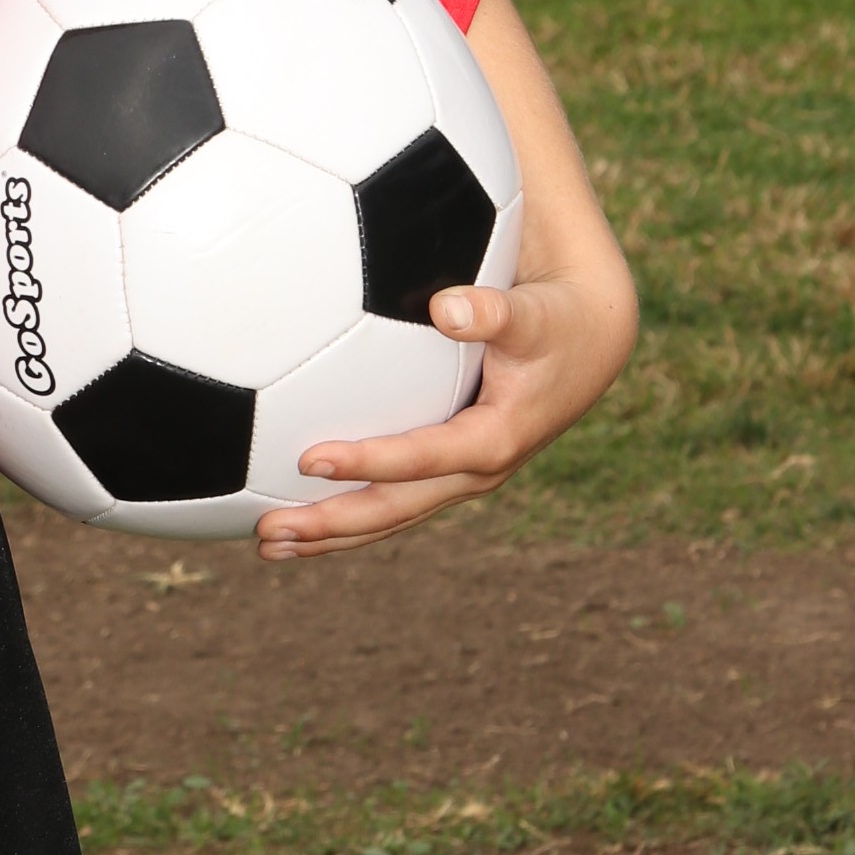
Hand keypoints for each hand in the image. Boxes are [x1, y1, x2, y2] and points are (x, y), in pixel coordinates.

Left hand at [252, 0, 637, 562]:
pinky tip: (251, 526)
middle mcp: (541, 398)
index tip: (452, 305)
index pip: (528, 318)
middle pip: (479, 446)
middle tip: (318, 452)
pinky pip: (400, 499)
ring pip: (432, 495)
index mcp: (557, 320)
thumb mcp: (497, 170)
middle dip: (398, 454)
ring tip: (271, 534)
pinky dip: (338, 515)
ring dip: (355, 517)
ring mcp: (505, 446)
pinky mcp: (463, 471)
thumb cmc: (524, 225)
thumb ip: (454, 110)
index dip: (494, 319)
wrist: (587, 311)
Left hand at [253, 263, 632, 560]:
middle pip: (395, 509)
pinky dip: (346, 513)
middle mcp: (475, 472)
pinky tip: (296, 516)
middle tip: (270, 532)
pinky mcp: (447, 470)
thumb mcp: (532, 313)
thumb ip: (493, 310)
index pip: (419, 460)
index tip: (309, 460)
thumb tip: (447, 307)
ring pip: (389, 516)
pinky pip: (392, 499)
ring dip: (330, 534)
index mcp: (493, 440)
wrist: (587, 344)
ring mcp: (460, 477)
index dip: (366, 462)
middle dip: (332, 525)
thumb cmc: (552, 319)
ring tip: (268, 548)